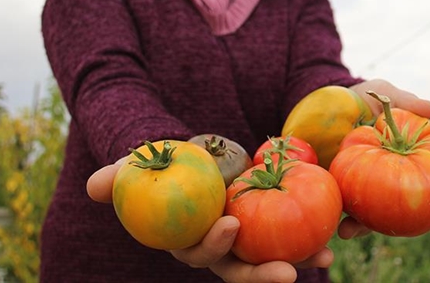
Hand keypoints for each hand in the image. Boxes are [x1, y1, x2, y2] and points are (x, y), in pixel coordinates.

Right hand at [86, 160, 333, 281]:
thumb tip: (94, 185)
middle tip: (288, 270)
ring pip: (269, 259)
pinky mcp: (266, 227)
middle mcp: (217, 249)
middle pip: (238, 270)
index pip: (197, 253)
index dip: (212, 245)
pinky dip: (310, 237)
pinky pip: (289, 236)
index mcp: (187, 239)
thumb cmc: (162, 163)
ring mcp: (244, 242)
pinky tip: (335, 235)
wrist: (190, 157)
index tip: (230, 224)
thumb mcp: (142, 162)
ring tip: (323, 257)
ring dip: (297, 261)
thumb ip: (121, 174)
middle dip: (261, 275)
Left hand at [346, 80, 429, 227]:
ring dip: (360, 227)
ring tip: (349, 232)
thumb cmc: (364, 97)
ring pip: (368, 214)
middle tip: (412, 231)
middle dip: (409, 226)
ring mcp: (362, 187)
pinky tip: (334, 225)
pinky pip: (339, 203)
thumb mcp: (382, 93)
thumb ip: (404, 100)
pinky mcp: (337, 186)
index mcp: (407, 160)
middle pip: (402, 208)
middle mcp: (388, 179)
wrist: (326, 96)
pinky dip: (338, 215)